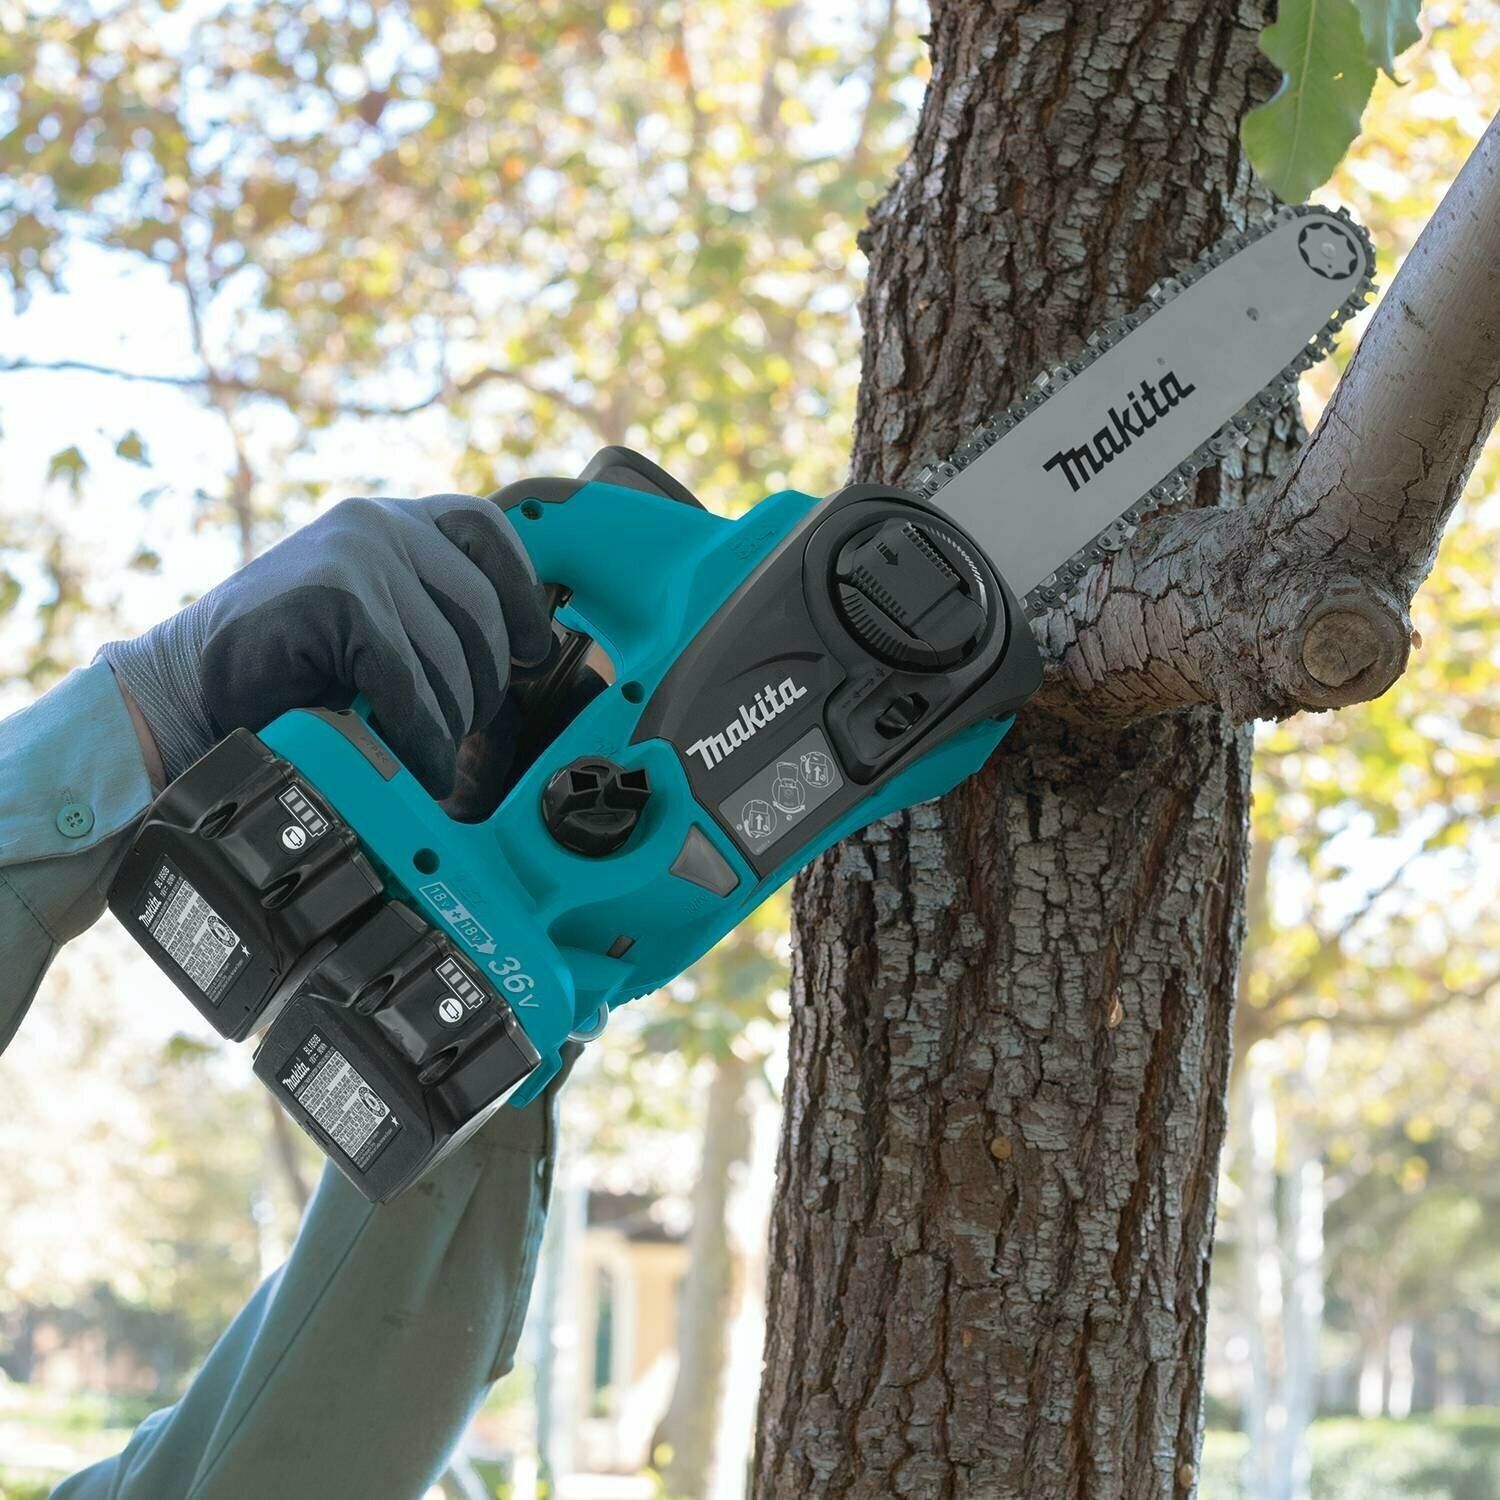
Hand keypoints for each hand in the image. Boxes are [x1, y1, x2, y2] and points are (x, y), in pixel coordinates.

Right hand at [100, 495, 551, 798]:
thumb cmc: (292, 667)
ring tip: (434, 755)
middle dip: (484, 682)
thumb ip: (431, 613)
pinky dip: (421, 736)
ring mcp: (356, 555)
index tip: (531, 651)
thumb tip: (525, 656)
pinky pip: (409, 681)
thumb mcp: (375, 618)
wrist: (189, 690)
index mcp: (395, 520)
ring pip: (447, 654)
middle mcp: (378, 523)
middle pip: (480, 608)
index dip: (523, 595)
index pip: (488, 531)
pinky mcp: (336, 598)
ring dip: (450, 722)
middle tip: (466, 731)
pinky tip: (420, 766)